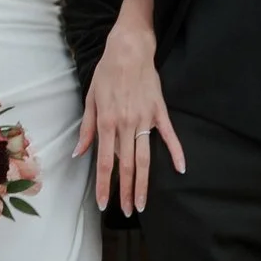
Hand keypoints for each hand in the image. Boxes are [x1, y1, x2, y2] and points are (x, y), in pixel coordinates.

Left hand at [75, 22, 186, 217]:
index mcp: (107, 123)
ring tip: (143, 203)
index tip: (104, 204)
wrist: (129, 49)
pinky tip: (181, 169)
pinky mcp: (159, 111)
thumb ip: (87, 129)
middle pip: (126, 166)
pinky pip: (169, 135)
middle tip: (126, 212)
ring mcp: (145, 119)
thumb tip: (80, 153)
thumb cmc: (107, 73)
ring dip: (143, 182)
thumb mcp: (90, 99)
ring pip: (145, 158)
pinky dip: (176, 152)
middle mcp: (126, 124)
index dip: (105, 186)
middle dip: (125, 192)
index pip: (106, 162)